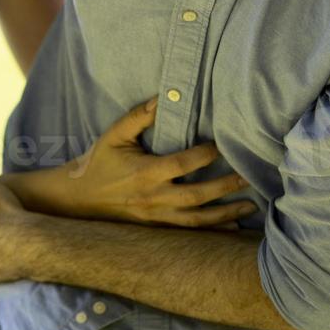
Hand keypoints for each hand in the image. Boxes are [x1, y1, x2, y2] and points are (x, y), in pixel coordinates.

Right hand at [60, 97, 256, 227]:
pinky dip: (212, 231)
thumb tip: (163, 97)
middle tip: (248, 177)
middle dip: (225, 187)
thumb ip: (138, 116)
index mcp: (145, 173)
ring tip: (250, 206)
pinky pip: (188, 232)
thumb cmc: (98, 162)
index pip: (182, 164)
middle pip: (196, 195)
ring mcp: (156, 216)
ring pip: (197, 219)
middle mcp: (153, 197)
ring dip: (225, 214)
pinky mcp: (156, 227)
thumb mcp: (114, 135)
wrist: (79, 198)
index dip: (205, 155)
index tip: (221, 145)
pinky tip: (231, 227)